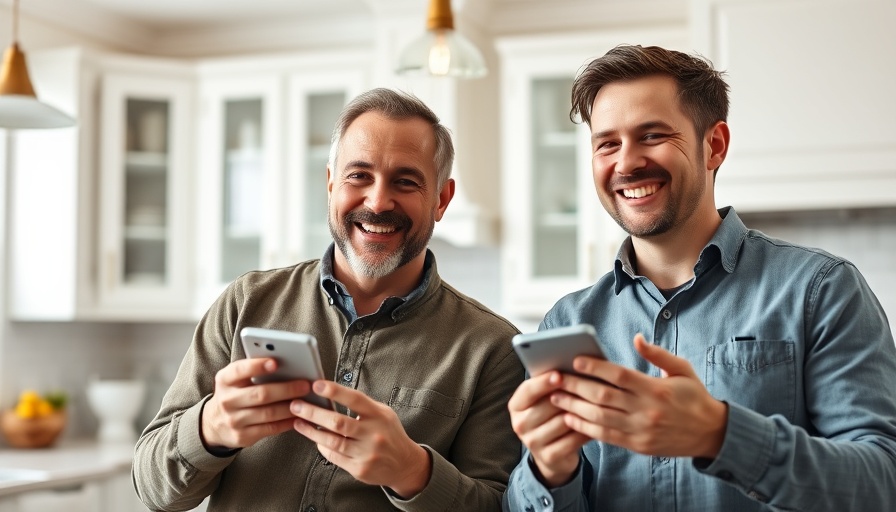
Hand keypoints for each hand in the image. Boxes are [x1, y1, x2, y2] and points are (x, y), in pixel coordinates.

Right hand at [201, 358, 312, 449]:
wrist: (214, 423)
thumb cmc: (234, 394)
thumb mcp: (235, 380)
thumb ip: (253, 371)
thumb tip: (286, 365)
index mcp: (224, 380)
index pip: (239, 370)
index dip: (257, 366)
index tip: (276, 362)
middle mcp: (226, 400)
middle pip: (260, 394)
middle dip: (286, 389)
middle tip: (305, 385)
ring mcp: (234, 420)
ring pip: (268, 413)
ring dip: (290, 407)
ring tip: (306, 401)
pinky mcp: (242, 436)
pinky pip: (270, 428)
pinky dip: (287, 422)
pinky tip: (298, 417)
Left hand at [290, 381, 430, 498]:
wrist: (405, 464)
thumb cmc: (389, 433)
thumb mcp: (383, 414)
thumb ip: (361, 406)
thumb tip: (330, 396)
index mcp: (380, 415)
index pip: (355, 400)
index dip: (335, 391)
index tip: (316, 385)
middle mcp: (374, 434)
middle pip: (338, 422)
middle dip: (313, 413)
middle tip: (296, 405)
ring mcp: (367, 453)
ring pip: (332, 441)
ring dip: (311, 431)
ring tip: (298, 421)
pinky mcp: (360, 469)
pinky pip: (334, 456)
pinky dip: (322, 446)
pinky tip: (314, 438)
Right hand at [507, 372, 590, 487]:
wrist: (553, 454)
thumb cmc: (551, 417)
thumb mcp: (545, 400)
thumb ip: (552, 385)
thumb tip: (571, 367)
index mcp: (516, 406)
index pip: (528, 390)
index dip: (544, 382)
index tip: (560, 374)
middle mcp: (519, 424)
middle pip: (547, 405)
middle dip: (570, 395)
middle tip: (590, 387)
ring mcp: (532, 442)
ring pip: (562, 422)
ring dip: (581, 412)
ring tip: (597, 403)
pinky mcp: (548, 457)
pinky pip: (572, 439)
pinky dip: (586, 430)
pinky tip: (597, 423)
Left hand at [551, 334, 727, 457]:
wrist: (712, 434)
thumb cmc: (694, 397)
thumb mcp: (682, 370)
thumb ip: (657, 354)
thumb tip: (636, 338)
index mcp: (656, 389)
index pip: (619, 375)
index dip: (595, 367)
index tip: (575, 360)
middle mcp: (646, 410)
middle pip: (603, 396)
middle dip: (575, 386)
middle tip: (554, 378)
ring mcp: (640, 430)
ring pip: (599, 418)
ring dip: (574, 407)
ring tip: (555, 397)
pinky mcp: (638, 446)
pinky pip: (606, 436)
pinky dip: (585, 428)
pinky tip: (570, 418)